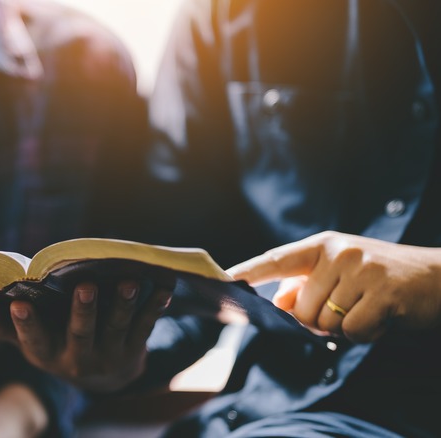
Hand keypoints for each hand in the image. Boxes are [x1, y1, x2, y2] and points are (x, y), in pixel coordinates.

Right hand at [0, 281, 172, 391]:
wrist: (106, 377)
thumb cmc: (60, 347)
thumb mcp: (33, 343)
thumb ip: (4, 328)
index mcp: (48, 355)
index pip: (33, 340)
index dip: (25, 323)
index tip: (18, 303)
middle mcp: (78, 359)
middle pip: (80, 333)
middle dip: (83, 310)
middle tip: (84, 285)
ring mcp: (109, 355)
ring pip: (117, 328)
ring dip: (123, 304)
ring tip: (129, 282)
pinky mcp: (134, 350)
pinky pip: (145, 326)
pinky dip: (154, 305)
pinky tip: (162, 286)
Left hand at [228, 231, 440, 341]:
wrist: (439, 277)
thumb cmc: (380, 279)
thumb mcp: (341, 272)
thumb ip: (306, 285)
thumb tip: (275, 303)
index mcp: (323, 245)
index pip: (276, 259)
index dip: (248, 272)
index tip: (222, 279)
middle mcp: (340, 252)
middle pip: (301, 308)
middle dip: (319, 321)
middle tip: (348, 308)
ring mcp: (362, 271)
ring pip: (325, 323)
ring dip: (343, 328)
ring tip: (367, 309)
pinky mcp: (383, 294)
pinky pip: (352, 332)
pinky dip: (364, 335)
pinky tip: (380, 319)